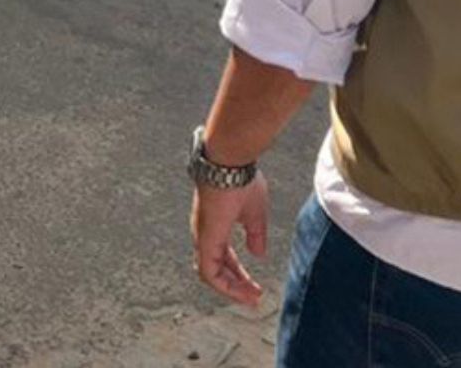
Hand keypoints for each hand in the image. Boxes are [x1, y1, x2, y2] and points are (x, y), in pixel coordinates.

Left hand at [190, 172, 269, 306]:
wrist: (229, 161)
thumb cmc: (241, 179)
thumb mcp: (255, 212)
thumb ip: (255, 234)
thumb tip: (258, 253)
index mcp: (215, 225)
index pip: (224, 257)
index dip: (238, 274)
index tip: (255, 287)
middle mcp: (205, 233)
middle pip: (216, 268)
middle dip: (236, 285)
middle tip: (255, 297)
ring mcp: (203, 237)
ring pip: (211, 274)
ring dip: (232, 289)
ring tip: (252, 298)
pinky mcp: (205, 239)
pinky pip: (209, 272)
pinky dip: (225, 285)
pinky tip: (242, 291)